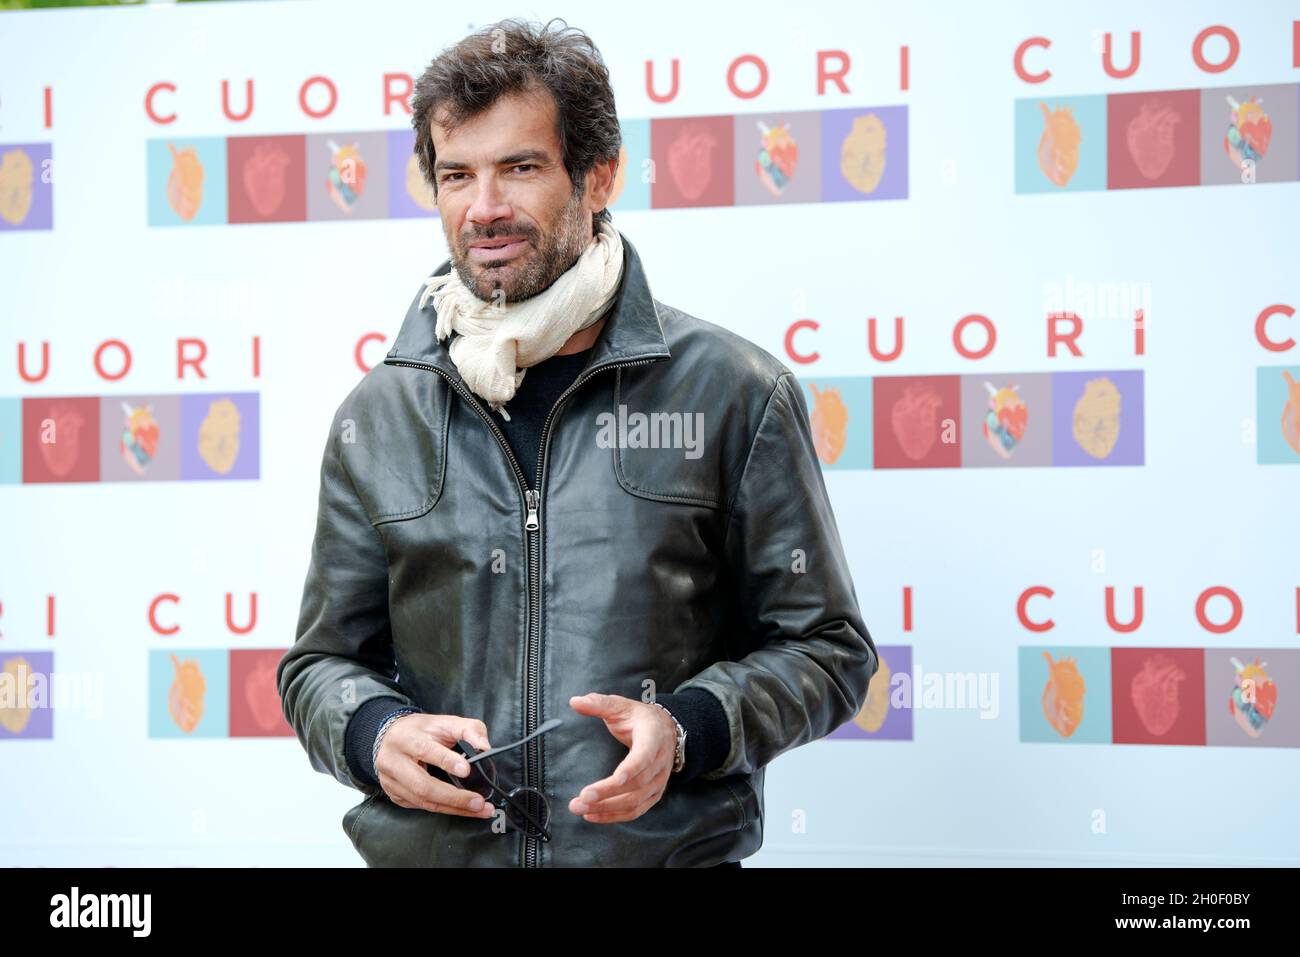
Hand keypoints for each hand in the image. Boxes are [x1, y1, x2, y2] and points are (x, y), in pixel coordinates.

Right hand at [374, 713, 496, 820]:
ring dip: (453, 808)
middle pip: (422, 785)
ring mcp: (391, 781)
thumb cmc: (421, 731)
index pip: (425, 750)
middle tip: (478, 802)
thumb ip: (468, 729)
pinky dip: (444, 809)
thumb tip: (485, 747)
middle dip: (453, 797)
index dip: (446, 761)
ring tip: (478, 810)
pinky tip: (461, 809)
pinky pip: (421, 806)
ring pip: (422, 801)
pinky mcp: (394, 795)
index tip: (466, 770)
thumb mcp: (445, 722)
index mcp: (406, 738)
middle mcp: (393, 761)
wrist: (392, 737)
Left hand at [567, 692, 677, 822]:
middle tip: (582, 798)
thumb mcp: (620, 705)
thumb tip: (575, 701)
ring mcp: (658, 780)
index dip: (631, 769)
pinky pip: (636, 810)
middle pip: (636, 784)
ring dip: (607, 808)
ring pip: (635, 801)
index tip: (615, 778)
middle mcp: (659, 762)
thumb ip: (599, 704)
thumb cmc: (639, 718)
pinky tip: (594, 815)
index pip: (644, 756)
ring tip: (581, 808)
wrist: (664, 730)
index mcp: (653, 737)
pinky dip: (615, 816)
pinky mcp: (653, 794)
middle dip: (608, 793)